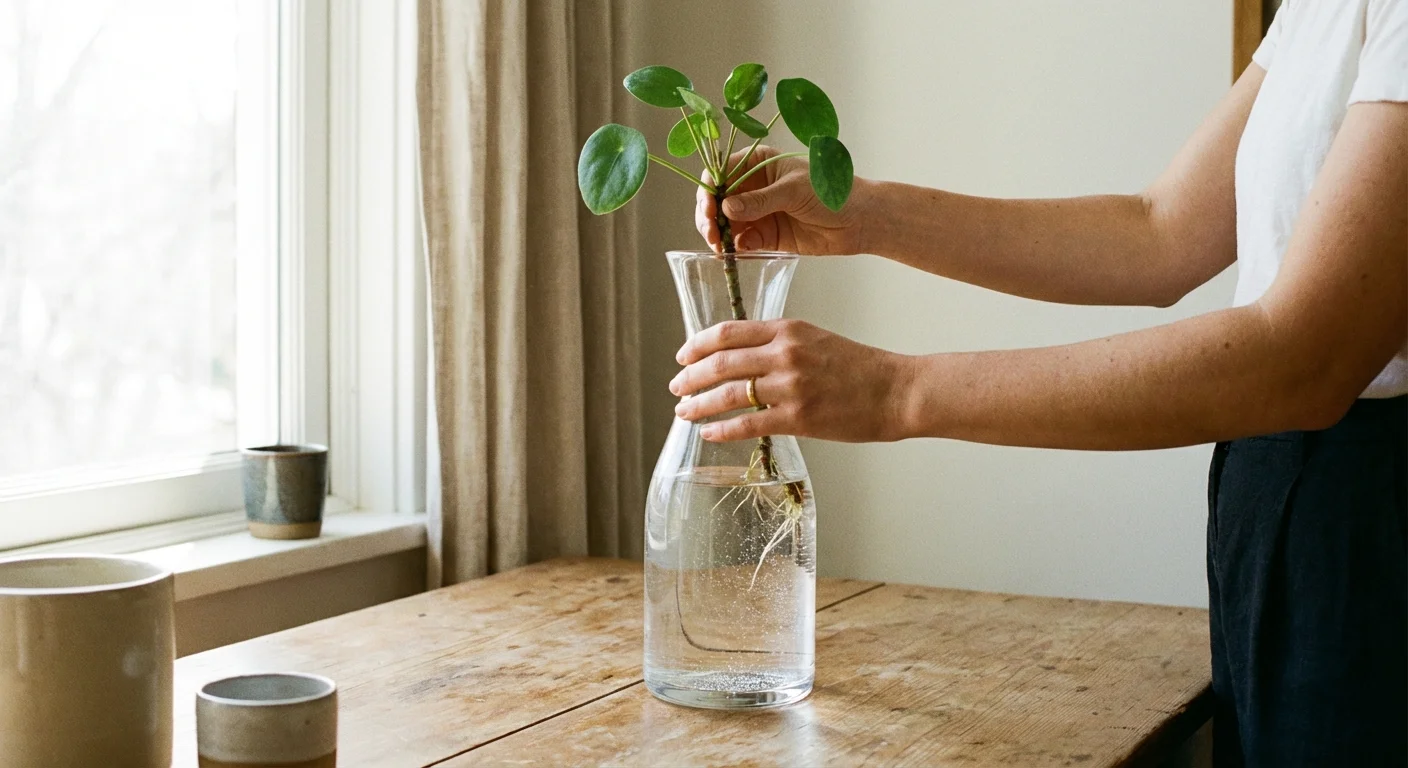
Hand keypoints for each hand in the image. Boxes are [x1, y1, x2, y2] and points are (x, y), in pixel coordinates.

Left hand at [668, 319, 915, 442]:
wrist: (895, 390)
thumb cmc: (858, 368)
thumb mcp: (815, 339)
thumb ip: (778, 344)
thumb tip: (740, 357)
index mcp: (787, 329)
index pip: (728, 331)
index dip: (697, 345)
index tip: (682, 356)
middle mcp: (785, 353)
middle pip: (721, 362)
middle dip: (690, 377)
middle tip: (676, 388)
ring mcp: (790, 386)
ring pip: (729, 394)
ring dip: (699, 404)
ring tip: (684, 412)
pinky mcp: (798, 418)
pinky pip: (748, 424)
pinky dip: (722, 429)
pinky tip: (709, 432)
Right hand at [696, 146, 868, 254]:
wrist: (858, 220)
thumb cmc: (831, 191)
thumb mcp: (793, 190)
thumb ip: (760, 201)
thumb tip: (727, 208)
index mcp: (758, 164)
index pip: (722, 172)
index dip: (709, 189)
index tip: (708, 208)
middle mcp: (753, 187)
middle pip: (717, 200)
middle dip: (708, 216)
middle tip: (711, 232)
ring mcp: (758, 212)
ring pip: (725, 223)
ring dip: (718, 235)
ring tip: (720, 246)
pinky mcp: (766, 236)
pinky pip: (742, 242)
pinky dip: (734, 248)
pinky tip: (736, 252)